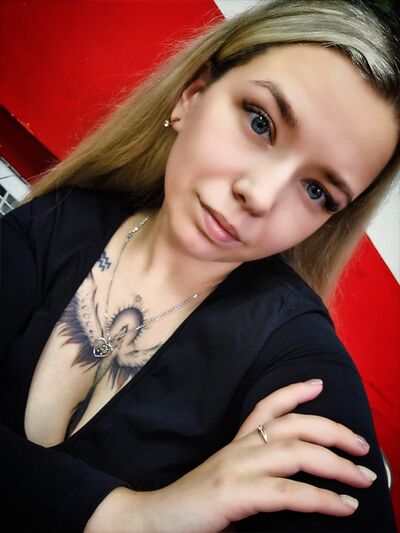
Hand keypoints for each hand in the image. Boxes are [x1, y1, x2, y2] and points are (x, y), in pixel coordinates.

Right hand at [139, 379, 375, 532]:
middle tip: (362, 444)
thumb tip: (293, 480)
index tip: (318, 383)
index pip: (266, 406)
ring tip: (363, 477)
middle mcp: (238, 449)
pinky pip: (286, 491)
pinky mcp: (234, 494)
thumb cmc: (195, 506)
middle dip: (332, 430)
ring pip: (295, 453)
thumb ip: (254, 473)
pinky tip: (342, 506)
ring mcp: (236, 468)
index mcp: (236, 444)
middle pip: (292, 426)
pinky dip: (320, 498)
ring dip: (336, 464)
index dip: (294, 392)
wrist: (154, 520)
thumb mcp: (227, 479)